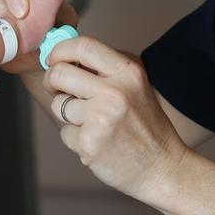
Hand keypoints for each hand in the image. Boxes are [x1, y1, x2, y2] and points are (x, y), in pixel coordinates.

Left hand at [44, 36, 186, 200]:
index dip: (60, 50)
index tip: (53, 59)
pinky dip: (75, 139)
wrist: (163, 168)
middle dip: (51, 81)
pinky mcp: (90, 143)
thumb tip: (62, 57)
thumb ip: (104, 71)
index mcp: (128, 73)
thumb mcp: (134, 87)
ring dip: (68, 115)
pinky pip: (65, 132)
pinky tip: (97, 143)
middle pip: (60, 73)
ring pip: (58, 104)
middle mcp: (115, 92)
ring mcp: (101, 118)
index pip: (84, 46)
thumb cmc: (145, 127)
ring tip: (93, 125)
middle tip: (56, 89)